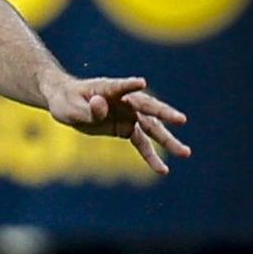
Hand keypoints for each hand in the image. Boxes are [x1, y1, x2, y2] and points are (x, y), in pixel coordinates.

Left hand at [43, 71, 190, 175]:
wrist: (66, 103)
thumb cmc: (67, 100)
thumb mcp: (71, 107)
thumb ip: (88, 109)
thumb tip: (100, 105)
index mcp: (109, 89)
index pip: (121, 87)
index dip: (130, 85)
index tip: (141, 83)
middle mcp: (125, 100)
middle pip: (147, 108)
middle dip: (164, 114)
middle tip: (181, 120)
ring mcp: (128, 114)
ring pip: (151, 128)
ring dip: (167, 141)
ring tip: (186, 153)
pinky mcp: (127, 128)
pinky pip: (142, 143)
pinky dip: (151, 155)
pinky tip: (162, 170)